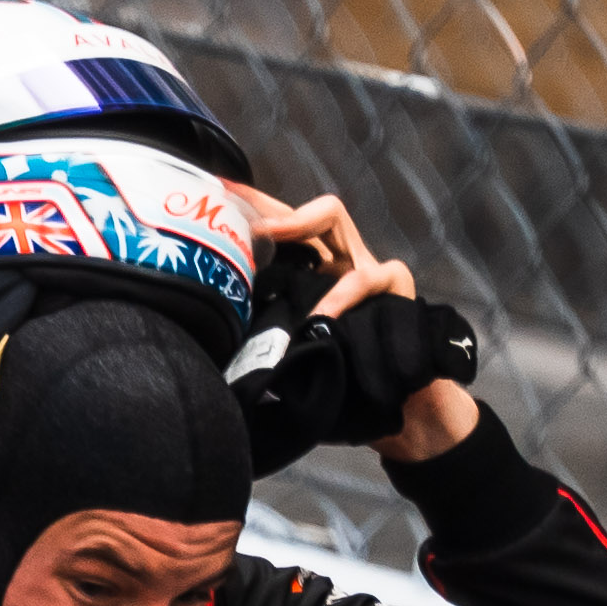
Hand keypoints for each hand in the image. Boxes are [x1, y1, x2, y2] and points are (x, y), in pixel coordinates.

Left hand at [223, 185, 479, 465]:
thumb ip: (264, 339)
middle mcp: (337, 261)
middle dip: (268, 203)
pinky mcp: (396, 289)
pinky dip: (343, 294)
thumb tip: (210, 348)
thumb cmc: (340, 379)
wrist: (396, 409)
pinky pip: (369, 278)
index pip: (280, 229)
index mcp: (313, 273)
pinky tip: (322, 314)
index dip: (249, 210)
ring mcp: (367, 268)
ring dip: (296, 225)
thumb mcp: (293, 354)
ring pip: (334, 221)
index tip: (212, 196)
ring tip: (265, 237)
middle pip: (297, 208)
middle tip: (234, 212)